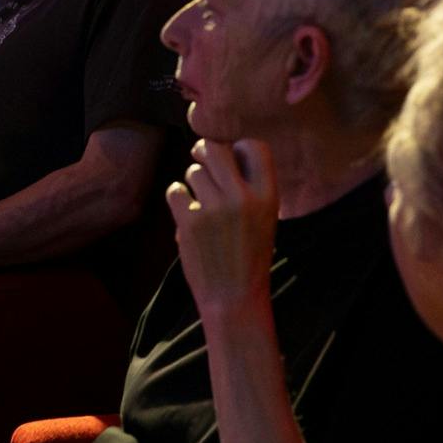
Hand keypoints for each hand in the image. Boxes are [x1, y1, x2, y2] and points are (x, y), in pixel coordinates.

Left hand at [169, 139, 280, 316]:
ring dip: (193, 183)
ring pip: (193, 171)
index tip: (232, 158)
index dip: (238, 146)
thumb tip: (220, 150)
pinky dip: (178, 199)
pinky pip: (175, 190)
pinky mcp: (189, 221)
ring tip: (201, 204)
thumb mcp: (266, 217)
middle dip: (205, 151)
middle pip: (216, 149)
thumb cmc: (249, 255)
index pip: (254, 146)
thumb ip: (250, 186)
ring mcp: (214, 208)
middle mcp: (242, 197)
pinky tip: (187, 214)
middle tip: (201, 159)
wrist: (234, 296)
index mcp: (268, 196)